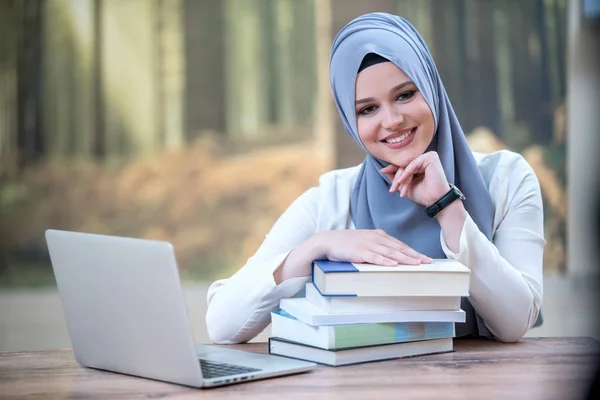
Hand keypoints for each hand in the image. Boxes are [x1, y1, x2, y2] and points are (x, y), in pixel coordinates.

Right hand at [316, 229, 431, 265]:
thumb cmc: (347, 243)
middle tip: (427, 262)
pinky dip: (385, 261)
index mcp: (379, 235)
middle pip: (399, 248)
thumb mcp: (366, 241)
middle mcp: (375, 238)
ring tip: (416, 264)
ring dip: (404, 258)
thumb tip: (393, 256)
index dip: (413, 251)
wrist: (328, 241)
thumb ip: (379, 246)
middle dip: (414, 255)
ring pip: (390, 253)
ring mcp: (367, 245)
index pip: (400, 244)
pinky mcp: (359, 253)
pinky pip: (374, 257)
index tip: (425, 258)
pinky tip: (393, 265)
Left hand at [380, 151, 449, 205]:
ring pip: (407, 165)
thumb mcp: (405, 185)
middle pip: (404, 165)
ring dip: (401, 179)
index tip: (382, 171)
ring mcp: (428, 157)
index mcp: (419, 165)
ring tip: (400, 190)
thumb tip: (384, 169)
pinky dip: (406, 173)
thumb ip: (396, 177)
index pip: (403, 165)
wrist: (435, 200)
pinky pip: (413, 163)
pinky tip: (401, 181)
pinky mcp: (431, 157)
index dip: (392, 169)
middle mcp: (424, 159)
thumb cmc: (423, 194)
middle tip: (393, 190)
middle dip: (397, 178)